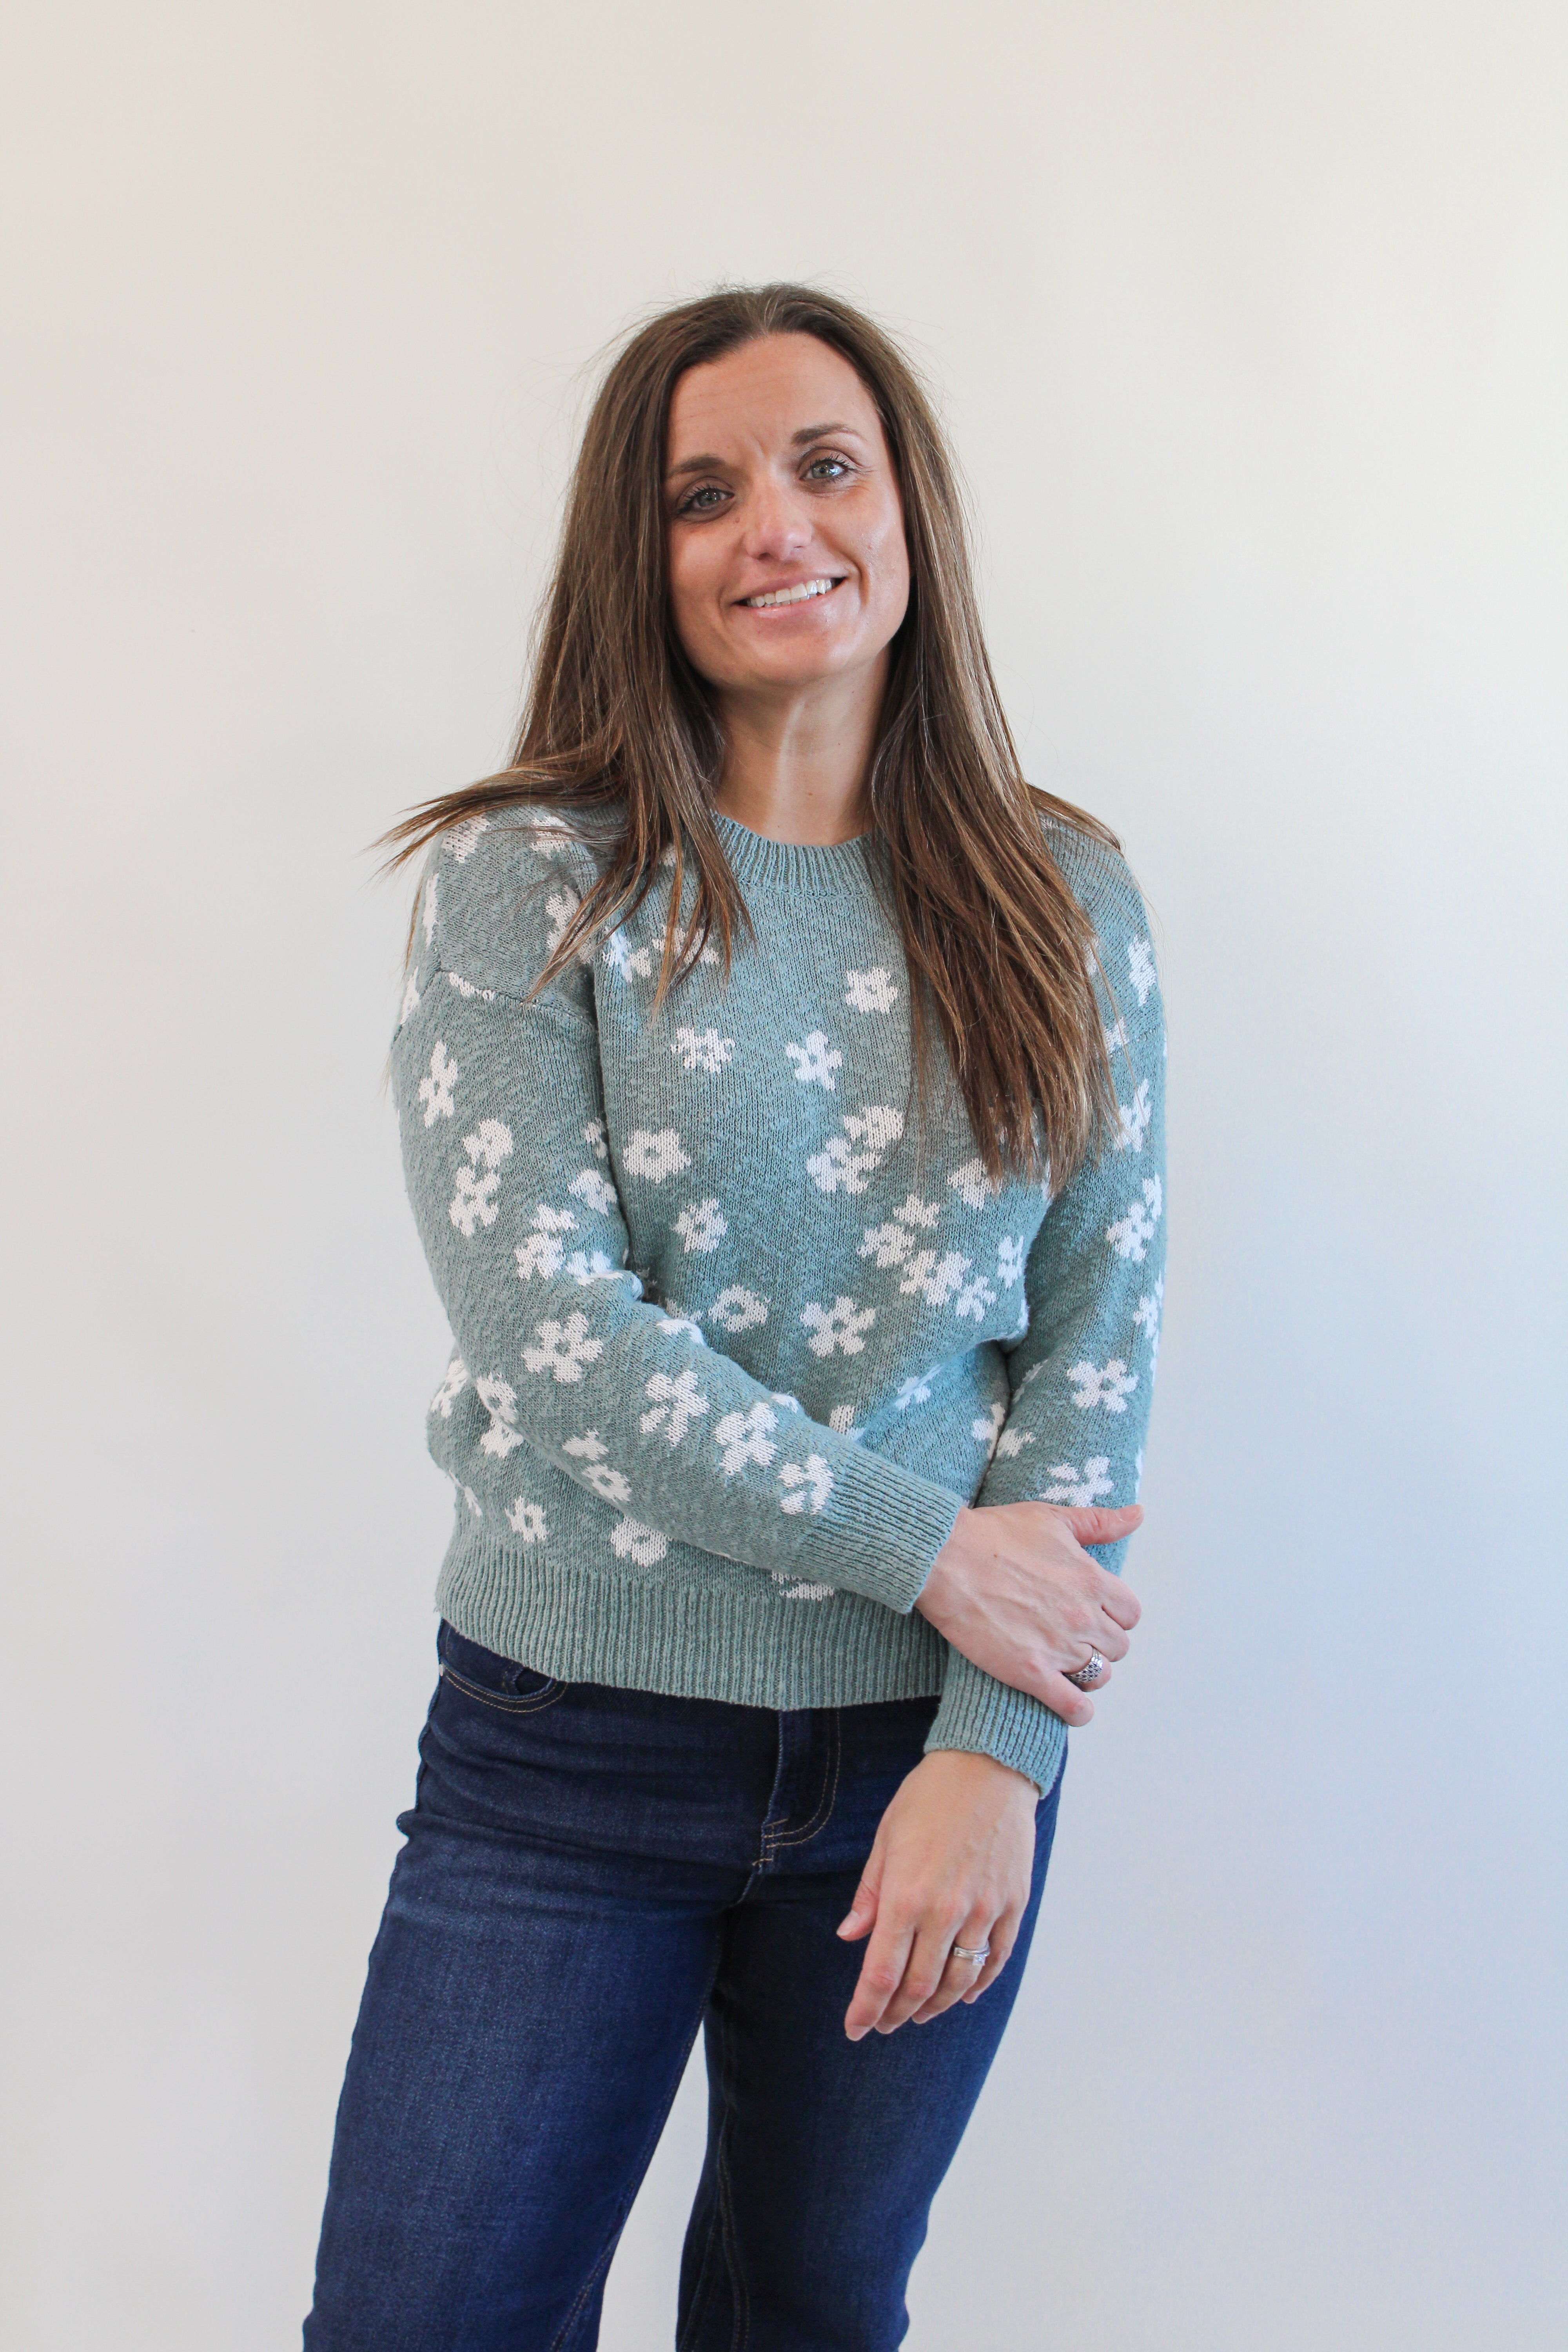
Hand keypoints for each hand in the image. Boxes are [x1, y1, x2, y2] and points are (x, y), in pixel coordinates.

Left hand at [837, 1750, 1037, 2039]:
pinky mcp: (1012, 1904)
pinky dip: (978, 1985)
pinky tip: (964, 1995)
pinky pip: (996, 1959)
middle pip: (919, 1986)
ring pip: (958, 1980)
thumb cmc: (930, 1797)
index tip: (854, 2028)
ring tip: (917, 2015)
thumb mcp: (887, 1839)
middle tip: (883, 2024)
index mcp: (906, 1895)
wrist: (989, 1765)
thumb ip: (870, 1894)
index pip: (882, 1973)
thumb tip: (850, 1935)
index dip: (866, 2008)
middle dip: (897, 2014)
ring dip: (935, 2006)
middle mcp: (946, 1911)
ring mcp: (985, 1911)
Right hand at [915, 1501, 1143, 1724]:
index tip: (1095, 1613)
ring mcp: (1059, 1648)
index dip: (1113, 1615)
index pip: (1129, 1614)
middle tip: (1075, 1637)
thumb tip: (1138, 1515)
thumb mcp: (1053, 1518)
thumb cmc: (994, 1534)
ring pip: (1100, 1676)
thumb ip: (1100, 1522)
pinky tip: (1070, 1705)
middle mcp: (1083, 1617)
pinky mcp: (1031, 1673)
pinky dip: (1078, 1711)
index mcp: (1092, 1580)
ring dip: (1089, 1673)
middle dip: (1100, 1643)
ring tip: (1068, 1666)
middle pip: (1118, 1647)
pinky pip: (1073, 1706)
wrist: (945, 1559)